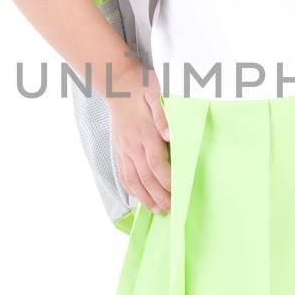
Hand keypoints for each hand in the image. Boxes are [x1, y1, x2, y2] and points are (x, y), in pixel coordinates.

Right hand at [108, 55, 171, 214]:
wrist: (117, 84)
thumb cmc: (141, 87)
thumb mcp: (156, 93)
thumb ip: (163, 115)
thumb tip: (170, 135)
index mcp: (145, 134)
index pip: (157, 164)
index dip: (167, 181)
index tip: (178, 192)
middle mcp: (132, 145)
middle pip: (145, 177)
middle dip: (159, 196)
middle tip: (171, 208)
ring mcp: (123, 149)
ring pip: (132, 180)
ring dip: (144, 197)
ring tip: (156, 210)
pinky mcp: (118, 149)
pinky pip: (123, 173)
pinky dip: (131, 189)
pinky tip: (139, 197)